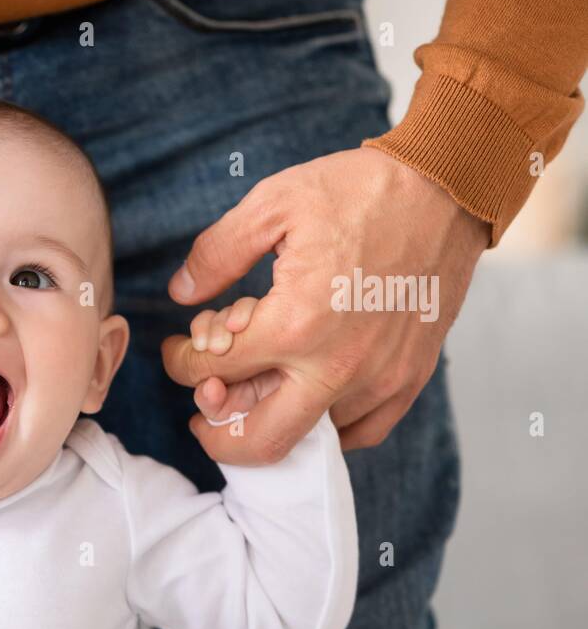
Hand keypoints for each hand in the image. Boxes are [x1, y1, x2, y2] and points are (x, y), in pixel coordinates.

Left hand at [161, 147, 488, 463]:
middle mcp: (338, 365)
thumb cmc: (359, 191)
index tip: (179, 348)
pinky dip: (325, 428)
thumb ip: (217, 253)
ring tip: (256, 386)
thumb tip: (181, 293)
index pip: (212, 372)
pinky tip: (304, 399)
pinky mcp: (411, 378)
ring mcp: (380, 378)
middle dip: (216, 432)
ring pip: (310, 438)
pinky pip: (361, 433)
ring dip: (272, 419)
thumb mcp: (272, 204)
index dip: (181, 362)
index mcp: (296, 324)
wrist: (448, 187)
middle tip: (203, 408)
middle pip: (258, 441)